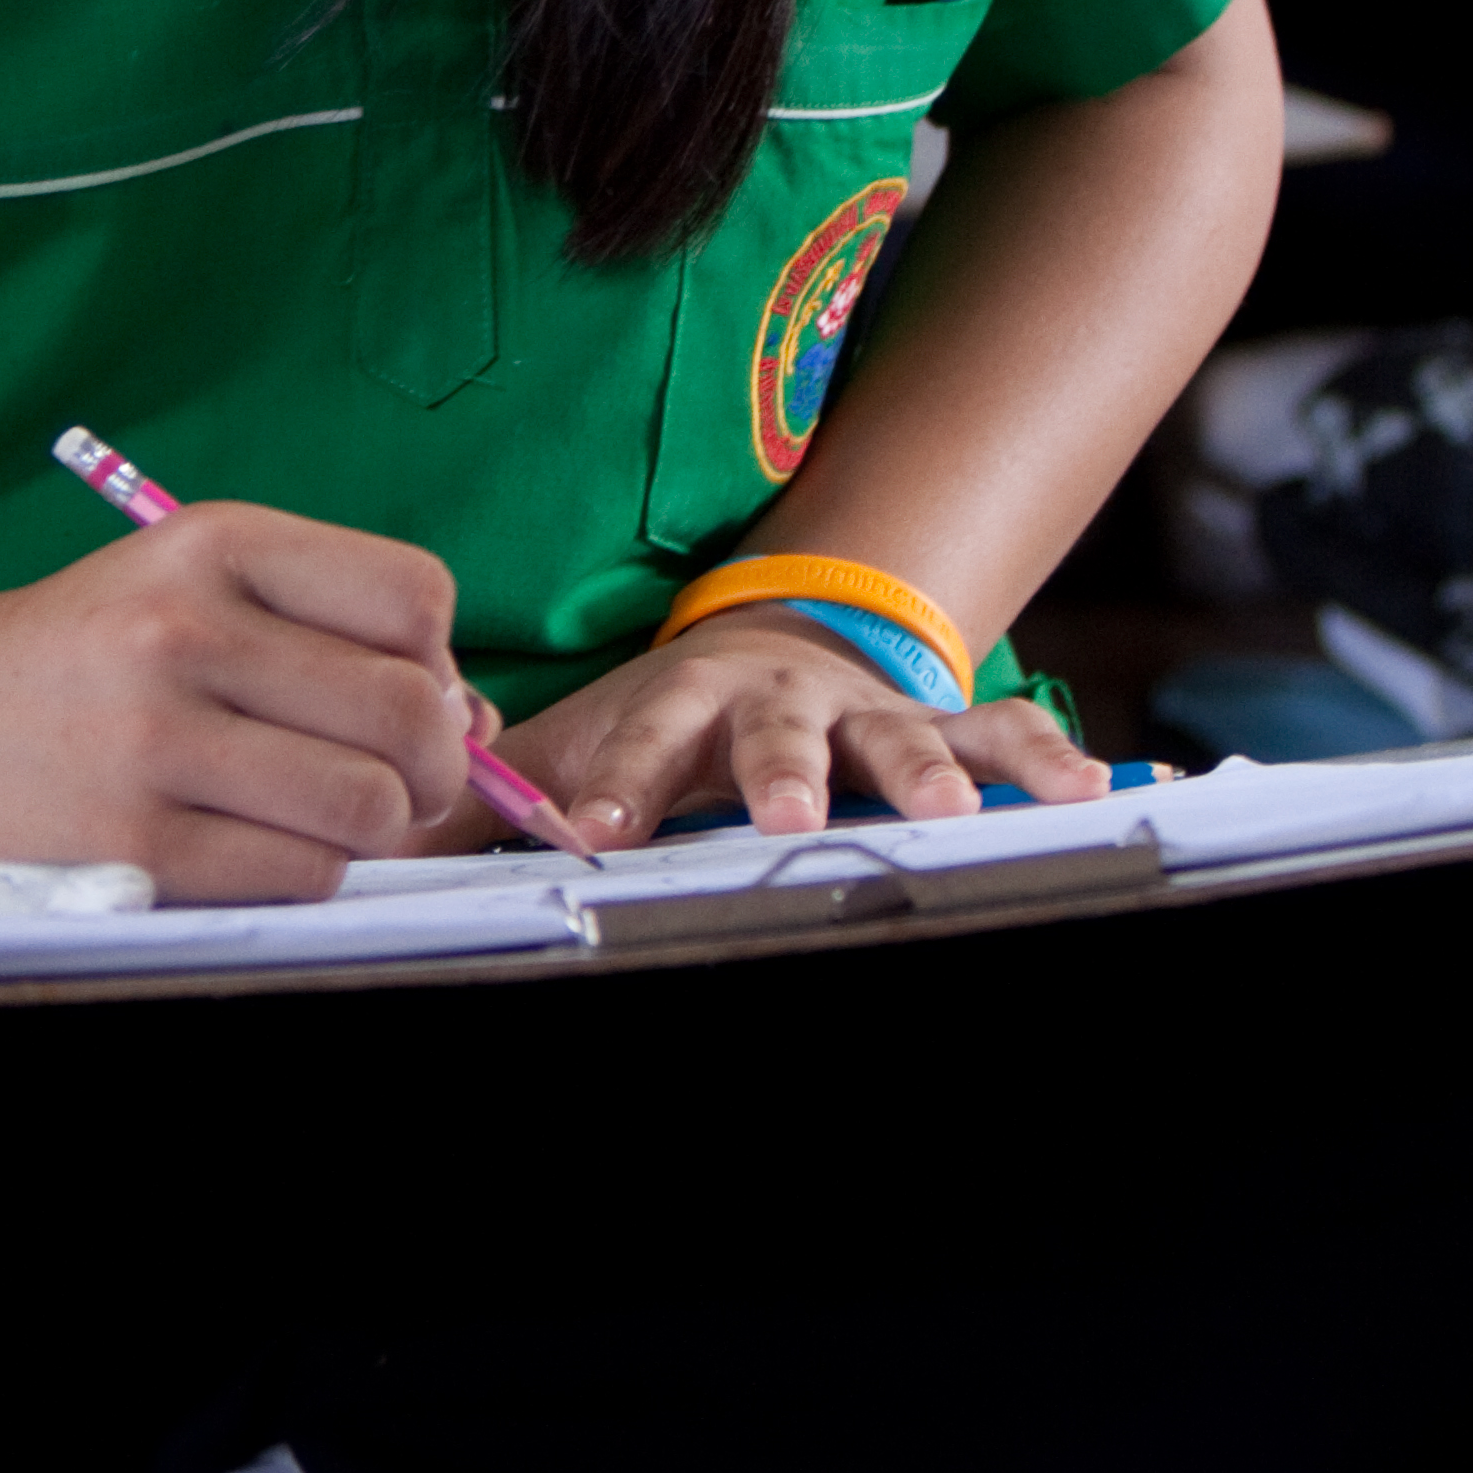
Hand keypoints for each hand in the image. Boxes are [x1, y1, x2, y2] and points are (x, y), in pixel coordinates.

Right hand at [0, 501, 470, 900]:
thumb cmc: (77, 661)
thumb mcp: (186, 590)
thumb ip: (326, 632)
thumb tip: (469, 726)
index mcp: (210, 543)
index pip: (413, 596)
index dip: (436, 659)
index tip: (400, 690)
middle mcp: (181, 629)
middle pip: (407, 711)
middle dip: (432, 763)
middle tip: (397, 780)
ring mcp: (152, 742)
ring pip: (366, 806)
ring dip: (370, 829)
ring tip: (317, 816)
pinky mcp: (132, 849)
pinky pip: (299, 876)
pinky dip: (303, 875)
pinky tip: (250, 847)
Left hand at [488, 604, 1107, 849]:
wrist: (762, 643)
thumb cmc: (654, 723)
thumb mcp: (571, 743)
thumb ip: (487, 792)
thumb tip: (379, 829)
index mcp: (679, 704)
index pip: (638, 738)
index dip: (613, 781)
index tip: (587, 828)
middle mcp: (779, 699)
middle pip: (777, 733)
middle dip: (783, 772)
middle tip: (785, 817)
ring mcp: (867, 709)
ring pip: (902, 733)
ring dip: (930, 769)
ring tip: (953, 814)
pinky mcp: (941, 725)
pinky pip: (1004, 736)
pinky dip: (1046, 760)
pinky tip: (1093, 793)